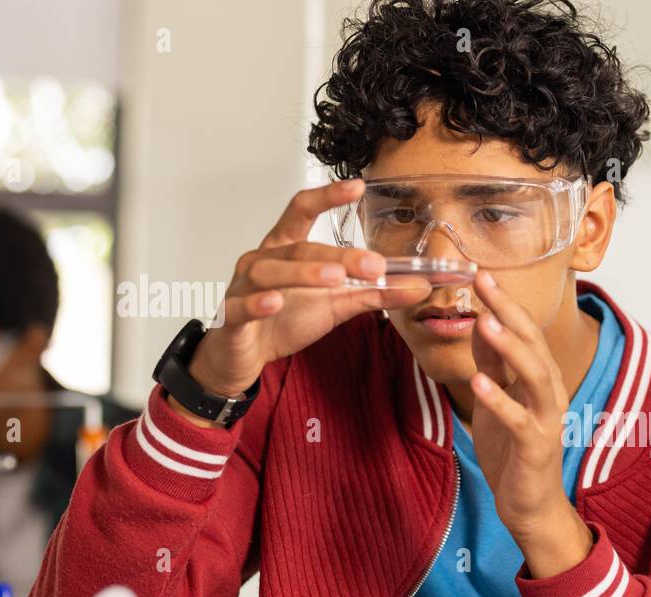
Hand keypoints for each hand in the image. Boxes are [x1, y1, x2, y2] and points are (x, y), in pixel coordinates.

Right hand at [175, 180, 432, 423]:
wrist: (245, 355)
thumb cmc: (285, 320)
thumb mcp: (335, 304)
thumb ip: (374, 293)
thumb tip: (418, 287)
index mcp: (286, 249)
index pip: (303, 211)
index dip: (327, 196)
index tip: (357, 186)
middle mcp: (263, 259)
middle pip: (299, 248)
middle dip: (337, 255)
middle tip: (372, 265)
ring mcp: (244, 287)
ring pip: (270, 271)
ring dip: (303, 274)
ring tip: (334, 279)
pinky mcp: (232, 316)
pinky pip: (242, 306)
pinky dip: (258, 303)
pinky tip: (275, 302)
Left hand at [468, 271, 592, 578]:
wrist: (530, 505)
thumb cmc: (513, 452)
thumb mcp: (497, 400)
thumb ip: (493, 365)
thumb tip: (482, 324)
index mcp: (540, 379)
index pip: (524, 332)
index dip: (503, 303)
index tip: (480, 273)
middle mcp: (549, 393)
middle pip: (533, 344)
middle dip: (508, 312)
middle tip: (484, 282)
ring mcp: (546, 419)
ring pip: (534, 376)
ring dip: (511, 349)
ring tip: (487, 323)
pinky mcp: (536, 446)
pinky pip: (519, 419)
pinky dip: (500, 400)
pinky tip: (479, 382)